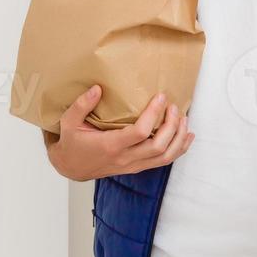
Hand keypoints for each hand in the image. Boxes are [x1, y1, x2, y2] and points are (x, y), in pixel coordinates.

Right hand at [45, 86, 192, 181]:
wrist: (71, 167)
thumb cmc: (72, 144)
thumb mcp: (69, 122)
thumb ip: (82, 105)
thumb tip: (97, 88)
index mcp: (110, 145)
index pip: (140, 132)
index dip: (154, 114)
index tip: (161, 97)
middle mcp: (125, 158)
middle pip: (159, 146)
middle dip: (172, 125)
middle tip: (174, 106)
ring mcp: (133, 165)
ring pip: (165, 157)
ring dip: (179, 138)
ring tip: (183, 119)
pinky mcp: (137, 167)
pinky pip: (163, 162)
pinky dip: (179, 150)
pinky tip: (187, 137)